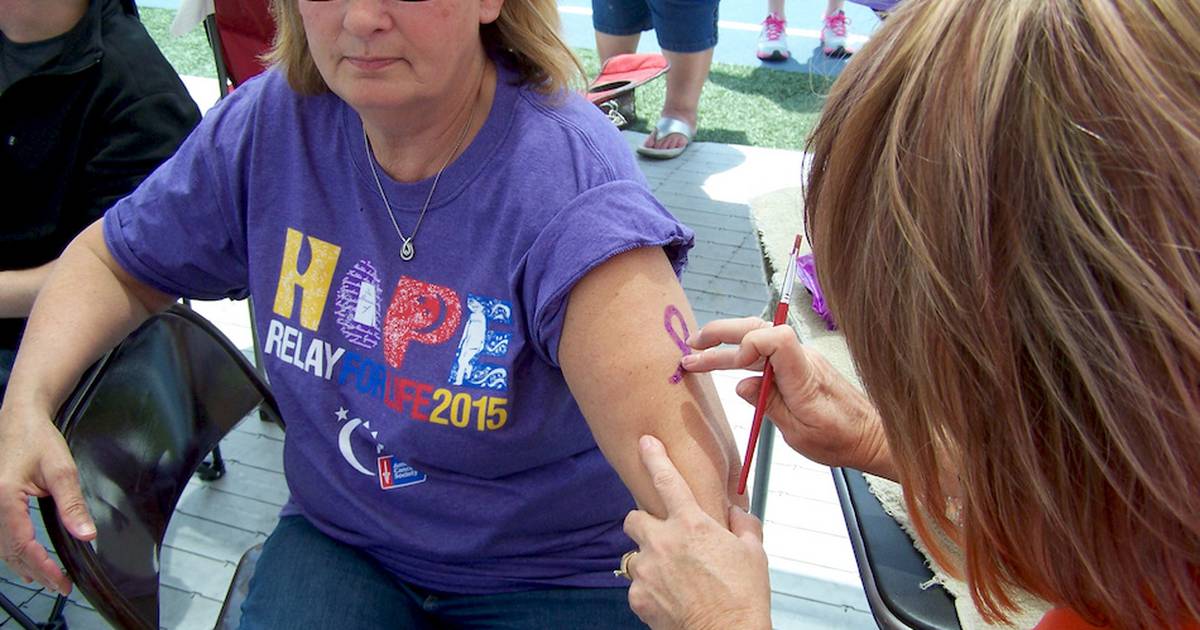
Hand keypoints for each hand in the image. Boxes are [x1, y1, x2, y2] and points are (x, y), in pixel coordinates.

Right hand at [0, 403, 95, 593]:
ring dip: (24, 565)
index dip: (43, 567)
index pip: (22, 545)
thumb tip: (86, 533)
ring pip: (2, 548)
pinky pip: (0, 538)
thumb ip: (72, 504)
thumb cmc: (37, 439)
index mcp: (4, 497)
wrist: (19, 419)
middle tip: (61, 586)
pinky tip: (28, 562)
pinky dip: (15, 553)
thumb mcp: (61, 470)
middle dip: (36, 571)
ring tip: (49, 579)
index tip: (61, 581)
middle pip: (10, 552)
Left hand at [622, 435, 771, 629]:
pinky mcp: (638, 596)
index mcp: (692, 524)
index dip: (654, 457)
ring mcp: (647, 569)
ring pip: (635, 553)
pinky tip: (671, 597)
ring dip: (649, 559)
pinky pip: (637, 585)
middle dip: (645, 523)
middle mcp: (663, 541)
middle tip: (663, 537)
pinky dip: (650, 589)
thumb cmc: (744, 596)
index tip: (645, 443)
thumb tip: (737, 514)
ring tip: (673, 576)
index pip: (666, 479)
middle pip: (634, 517)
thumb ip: (743, 526)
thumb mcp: (754, 553)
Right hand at [680, 317, 893, 476]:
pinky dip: (743, 350)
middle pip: (759, 328)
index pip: (776, 338)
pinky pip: (768, 348)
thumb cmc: (840, 439)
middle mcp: (802, 359)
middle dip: (722, 333)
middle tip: (692, 345)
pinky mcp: (799, 364)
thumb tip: (741, 386)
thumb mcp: (798, 433)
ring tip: (699, 351)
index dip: (749, 344)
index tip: (736, 367)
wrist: (871, 435)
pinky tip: (726, 361)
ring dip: (728, 341)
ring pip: (760, 336)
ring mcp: (801, 358)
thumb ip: (768, 405)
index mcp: (803, 376)